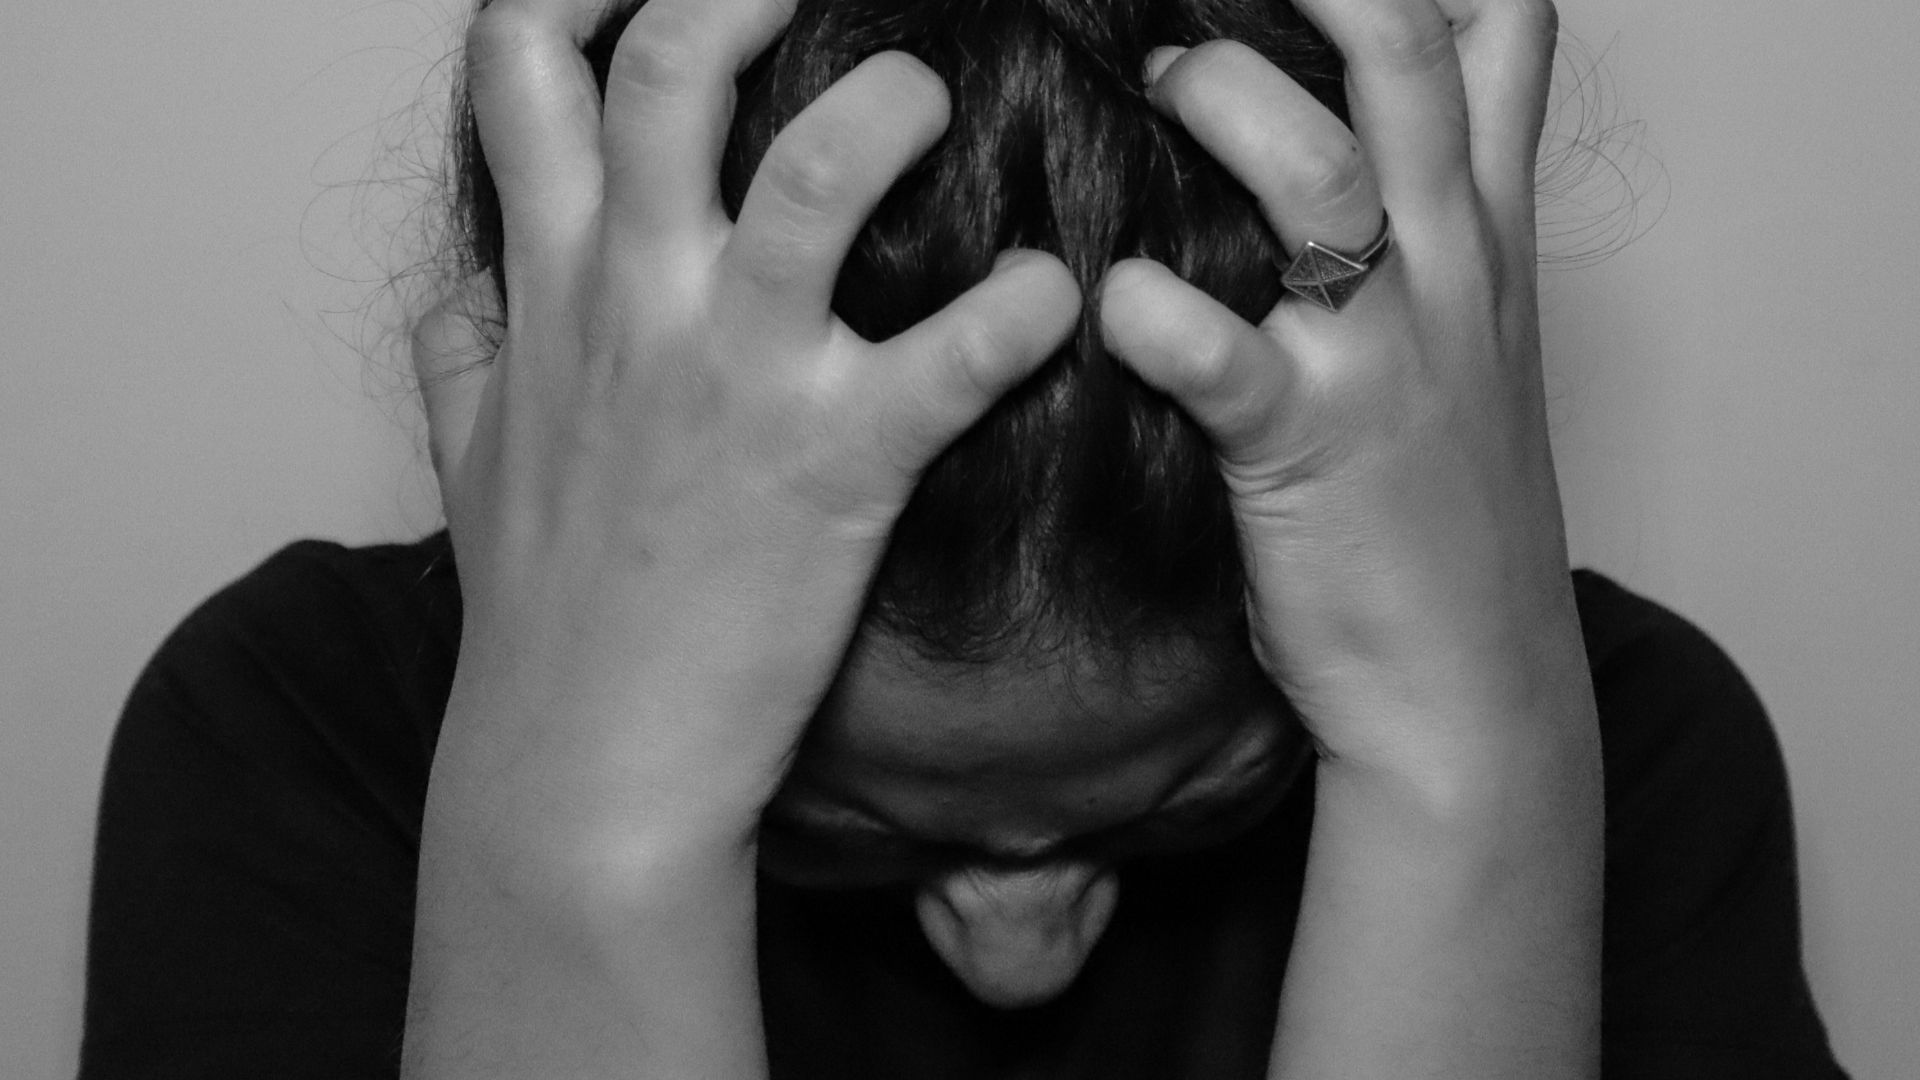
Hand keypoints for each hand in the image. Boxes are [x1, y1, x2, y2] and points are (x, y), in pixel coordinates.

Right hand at [411, 0, 1079, 844]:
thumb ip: (463, 353)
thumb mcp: (469, 461)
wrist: (586, 765)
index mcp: (553, 289)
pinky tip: (1050, 293)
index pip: (523, 70)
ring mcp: (740, 379)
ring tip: (934, 99)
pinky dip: (1021, 308)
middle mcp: (640, 305)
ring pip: (815, 171)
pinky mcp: (840, 466)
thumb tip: (454, 294)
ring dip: (891, 107)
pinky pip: (954, 354)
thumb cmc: (541, 617)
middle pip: (672, 68)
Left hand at [1100, 0, 1591, 785]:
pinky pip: (1220, 355)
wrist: (1474, 691)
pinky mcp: (1305, 450)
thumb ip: (1432, 229)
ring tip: (1154, 88)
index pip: (1498, 38)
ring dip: (1226, 107)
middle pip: (1407, 58)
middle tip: (1197, 4)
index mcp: (1485, 238)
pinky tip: (1110, 300)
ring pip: (1320, 177)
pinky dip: (1154, 312)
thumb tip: (1339, 132)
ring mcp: (1381, 358)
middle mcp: (1448, 272)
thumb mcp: (1472, 347)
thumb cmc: (1444, 517)